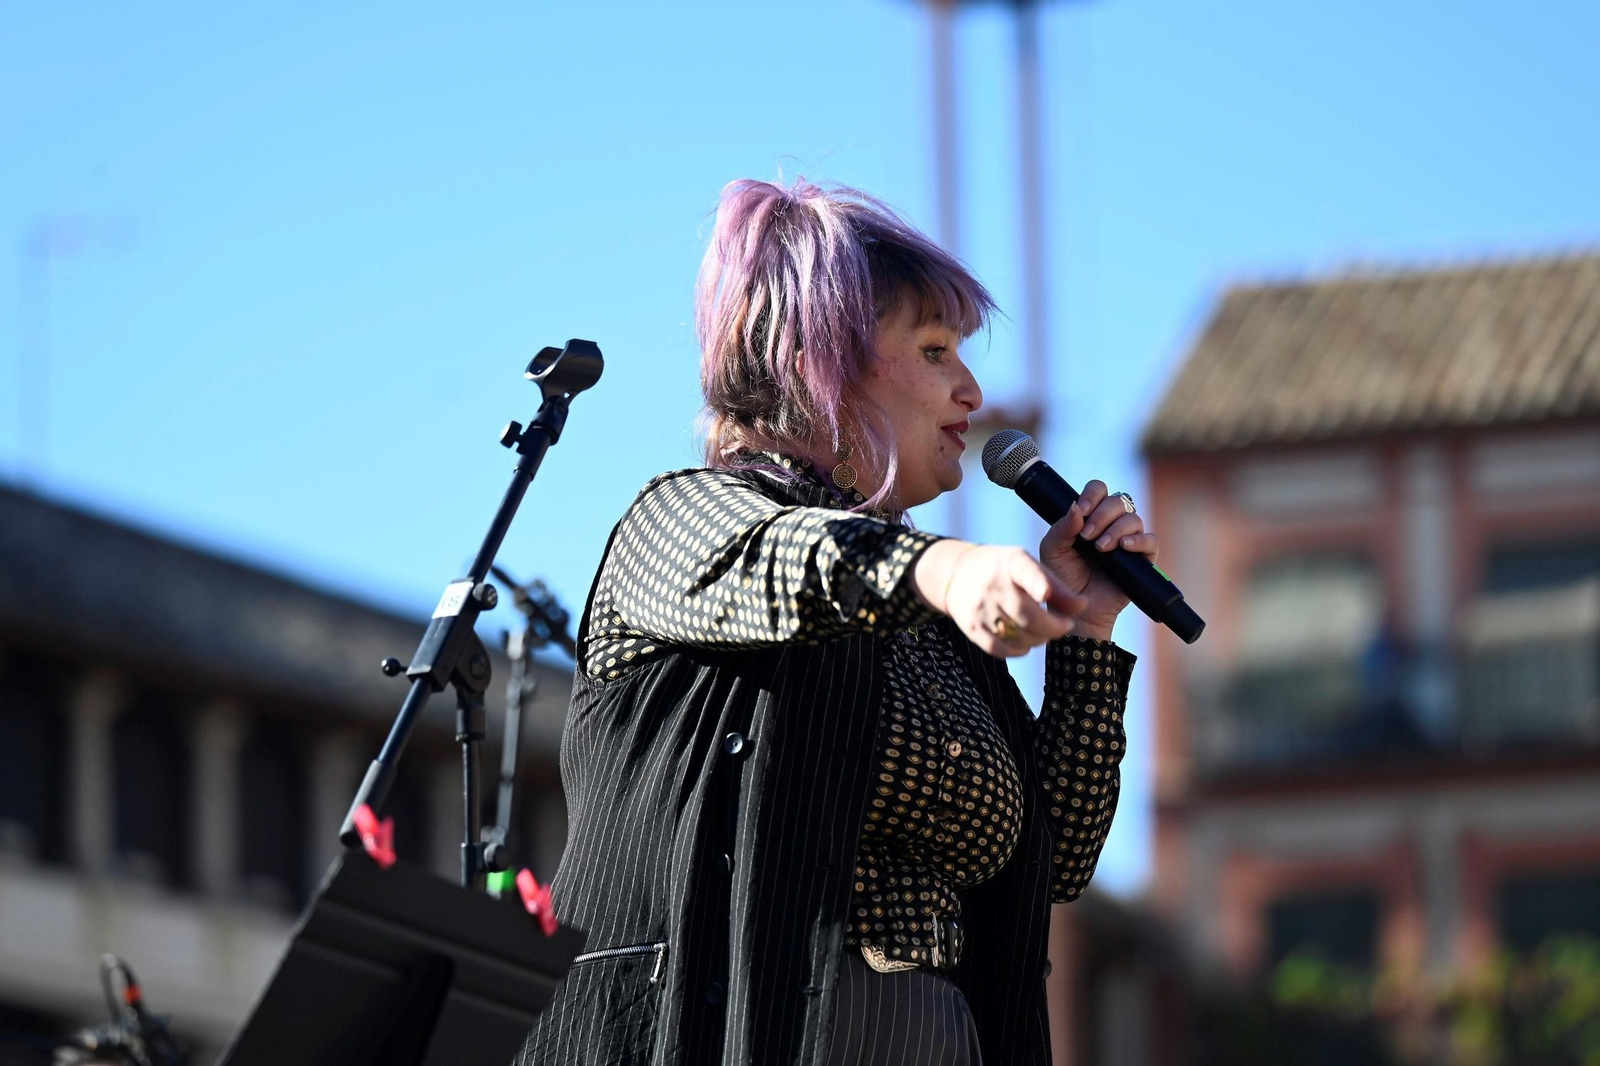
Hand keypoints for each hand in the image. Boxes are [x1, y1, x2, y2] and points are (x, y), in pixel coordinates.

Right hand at [914, 539, 1088, 656]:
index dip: (1036, 583)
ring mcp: (979, 608)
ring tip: (1046, 631)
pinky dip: (1019, 649)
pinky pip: (1000, 648)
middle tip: (1066, 625)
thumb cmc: (1003, 569)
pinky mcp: (971, 627)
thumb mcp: (1028, 566)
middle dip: (1053, 627)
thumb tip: (1084, 606)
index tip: (1045, 593)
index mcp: (1011, 563)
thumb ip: (1057, 586)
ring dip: (1039, 638)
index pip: (1025, 572)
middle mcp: (993, 584)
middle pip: (1027, 615)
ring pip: (1017, 635)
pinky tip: (1027, 640)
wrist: (957, 573)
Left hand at [1038, 480, 1160, 640]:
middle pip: (1118, 501)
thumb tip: (1076, 507)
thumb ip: (1061, 528)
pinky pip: (1150, 540)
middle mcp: (1112, 524)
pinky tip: (1123, 547)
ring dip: (1116, 529)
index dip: (1092, 495)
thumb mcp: (1053, 550)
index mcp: (1091, 516)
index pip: (1098, 490)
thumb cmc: (1063, 579)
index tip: (1081, 511)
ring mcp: (1129, 540)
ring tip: (1100, 548)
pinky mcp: (1143, 559)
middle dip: (1102, 515)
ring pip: (1133, 518)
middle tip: (1087, 536)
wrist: (1077, 610)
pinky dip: (1138, 540)